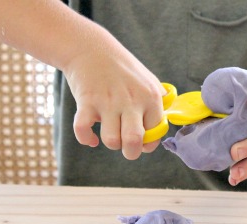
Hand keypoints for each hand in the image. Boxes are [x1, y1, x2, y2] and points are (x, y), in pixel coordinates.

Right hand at [63, 34, 164, 159]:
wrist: (91, 48)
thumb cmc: (123, 68)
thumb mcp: (149, 80)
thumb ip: (159, 101)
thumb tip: (163, 125)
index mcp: (150, 98)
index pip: (156, 133)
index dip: (148, 144)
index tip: (141, 142)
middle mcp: (131, 101)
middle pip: (134, 141)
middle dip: (131, 152)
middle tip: (127, 147)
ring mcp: (108, 101)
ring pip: (111, 140)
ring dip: (111, 143)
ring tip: (111, 134)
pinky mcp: (87, 101)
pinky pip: (83, 130)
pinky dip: (86, 139)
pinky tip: (91, 138)